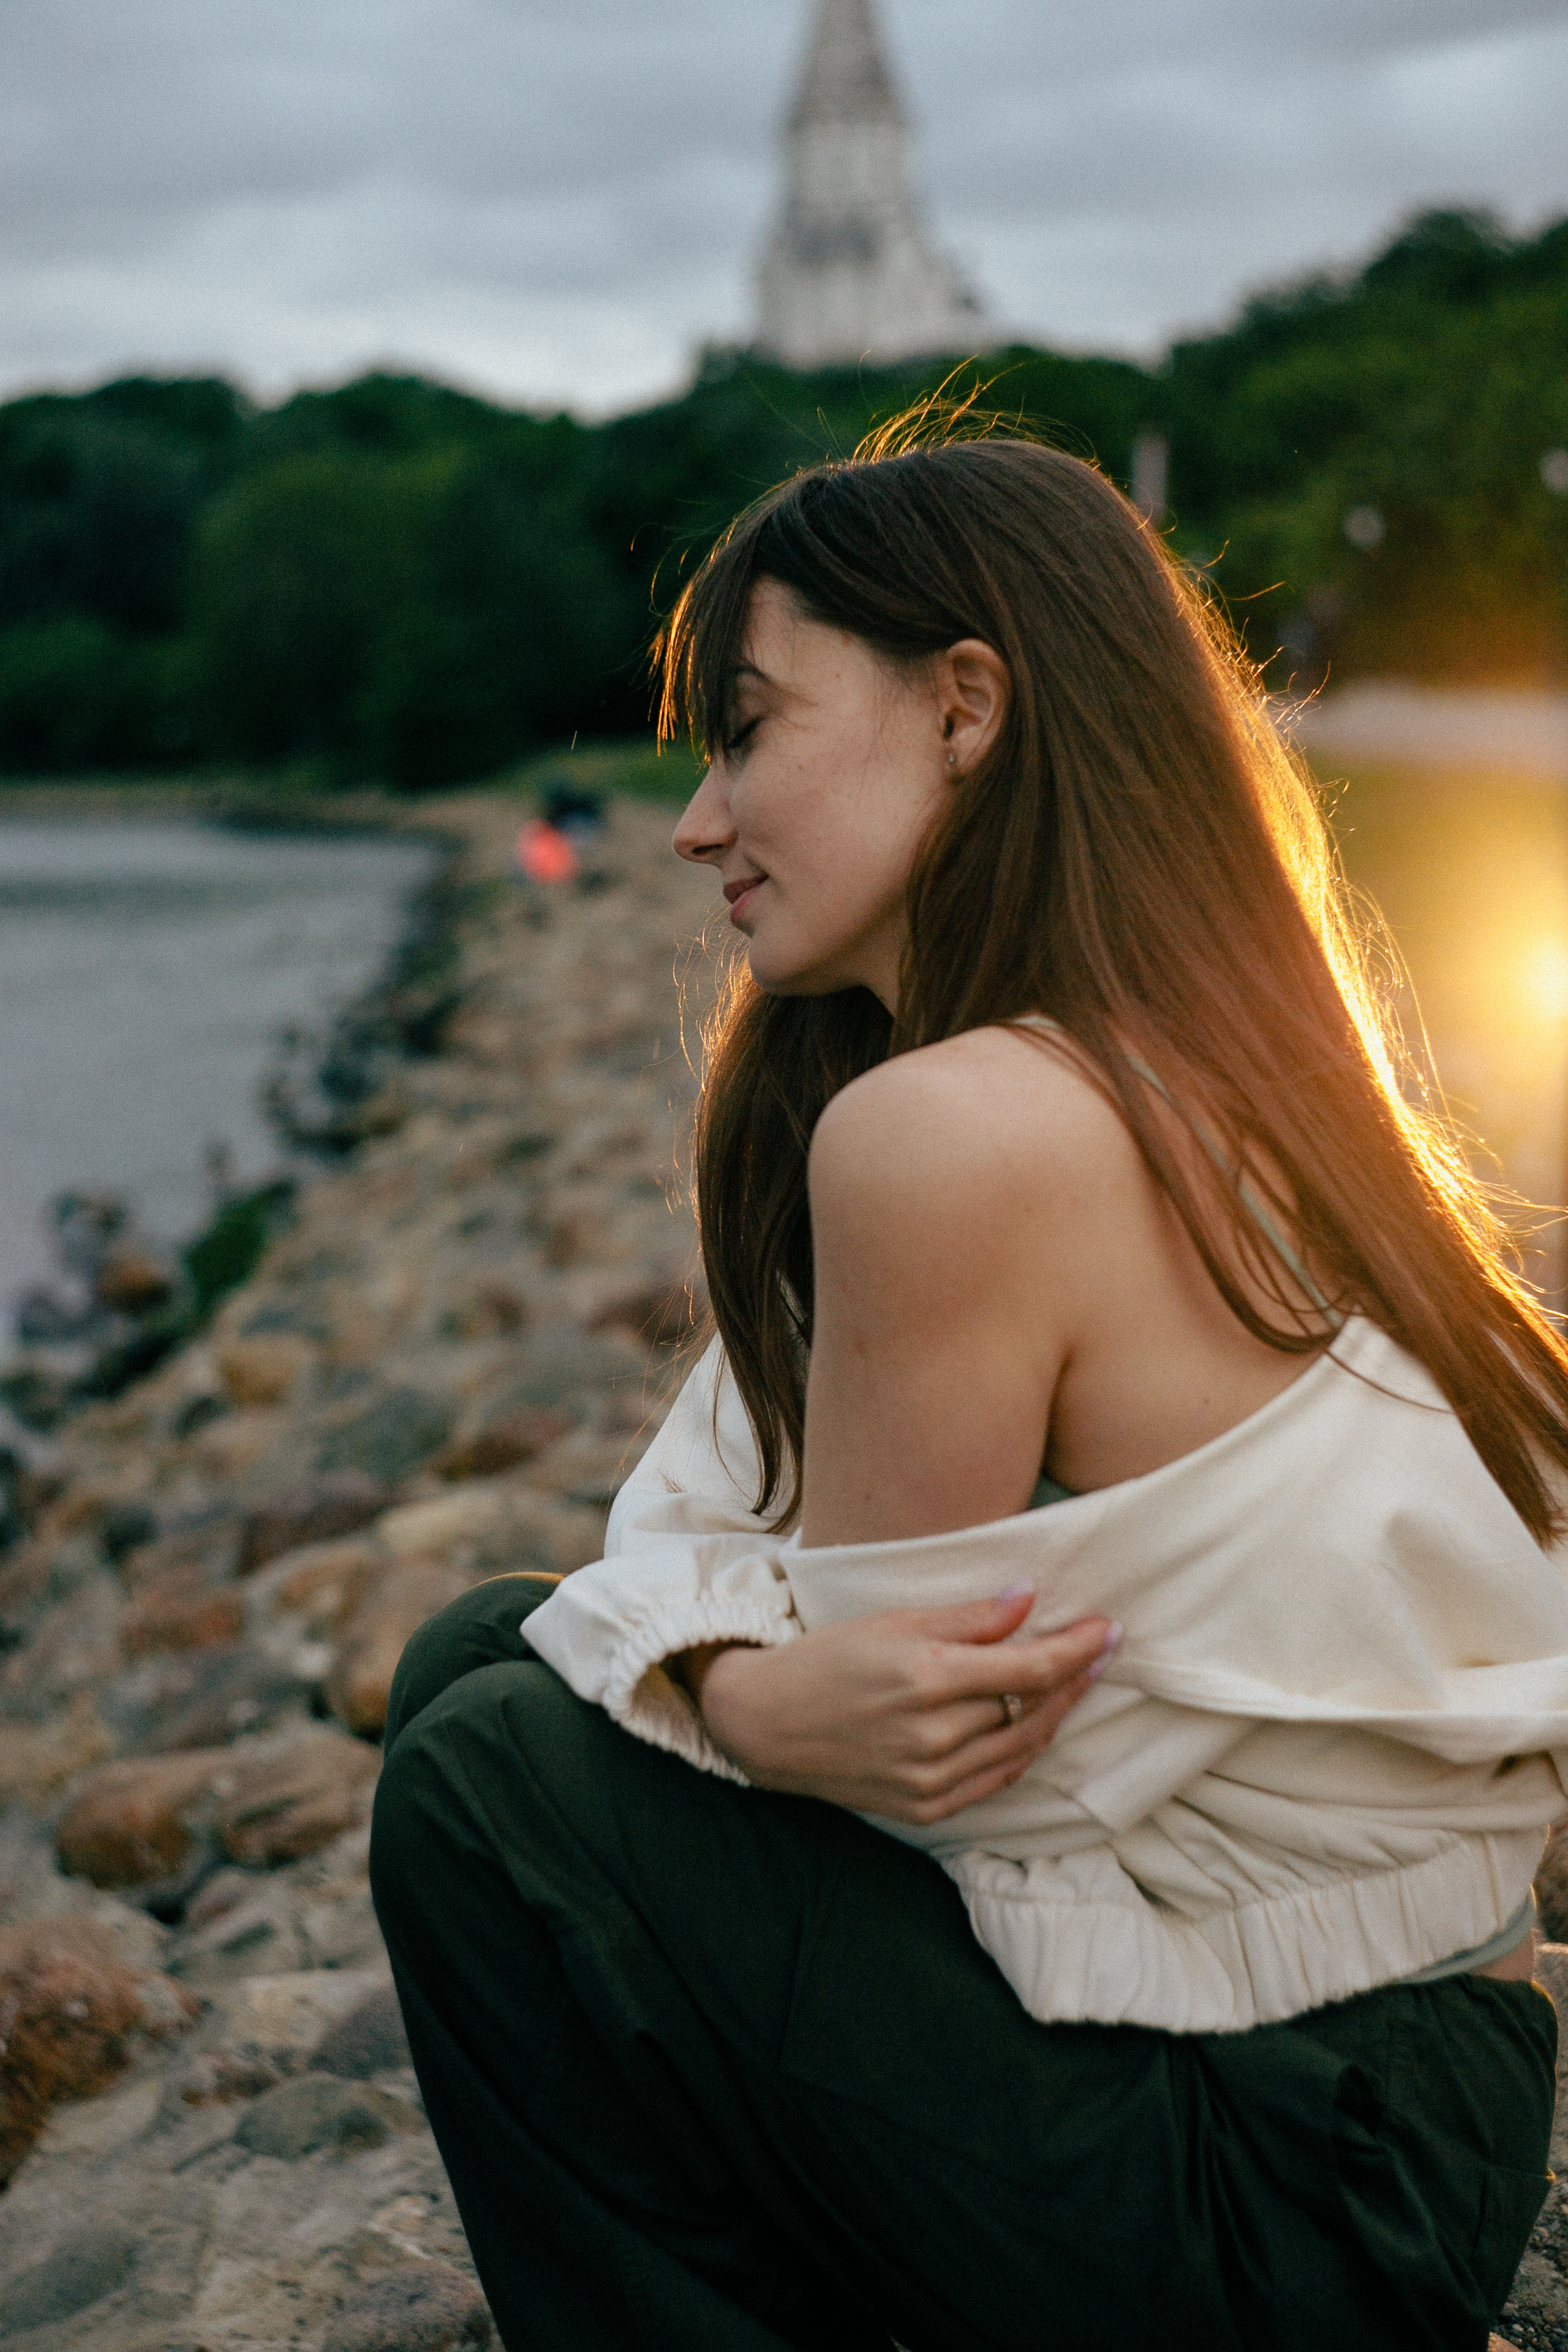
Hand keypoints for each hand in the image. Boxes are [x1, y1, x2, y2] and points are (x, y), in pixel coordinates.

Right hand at [681, 1589, 1117, 1825]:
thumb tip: (1029, 1600)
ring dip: (1056, 1715)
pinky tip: (1035, 1727)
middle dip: (1073, 1677)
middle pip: (1031, 1709)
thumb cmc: (828, 1660)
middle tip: (1100, 1649)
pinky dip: (1022, 1753)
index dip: (1076, 1649)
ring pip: (1021, 1748)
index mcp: (926, 1679)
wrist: (766, 1725)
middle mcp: (933, 1735)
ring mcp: (929, 1779)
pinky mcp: (924, 1808)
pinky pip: (995, 1781)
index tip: (1109, 1628)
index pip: (1028, 1669)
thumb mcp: (892, 1622)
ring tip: (1077, 1684)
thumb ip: (967, 1618)